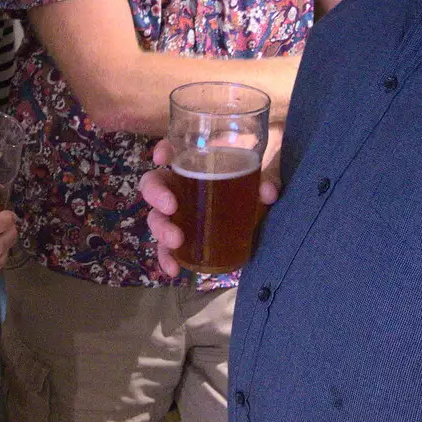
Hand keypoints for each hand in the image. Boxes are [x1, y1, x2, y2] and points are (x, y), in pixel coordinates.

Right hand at [140, 140, 280, 277]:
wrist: (256, 213)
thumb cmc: (250, 185)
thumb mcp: (260, 180)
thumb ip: (265, 182)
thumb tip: (268, 193)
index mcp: (193, 165)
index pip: (171, 151)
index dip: (162, 150)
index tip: (164, 158)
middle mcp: (179, 187)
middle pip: (154, 185)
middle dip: (156, 195)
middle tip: (171, 207)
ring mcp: (179, 214)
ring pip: (157, 217)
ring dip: (161, 229)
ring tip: (176, 241)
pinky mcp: (183, 238)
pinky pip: (167, 249)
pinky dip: (166, 259)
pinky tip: (174, 270)